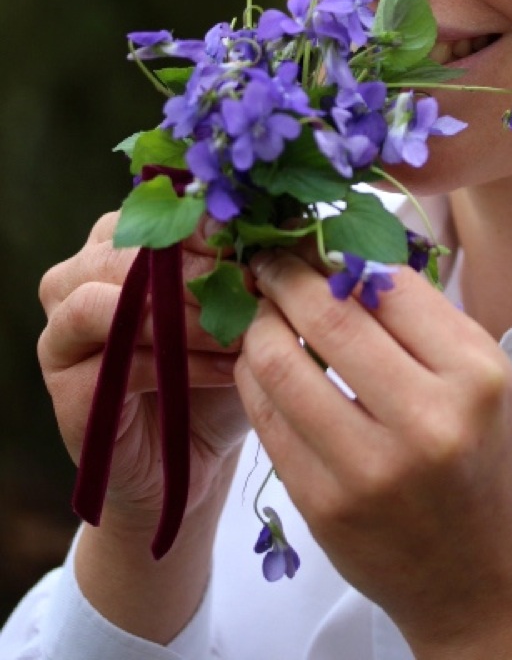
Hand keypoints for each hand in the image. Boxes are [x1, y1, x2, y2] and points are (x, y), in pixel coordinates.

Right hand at [38, 212, 249, 531]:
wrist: (194, 459)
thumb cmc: (222, 371)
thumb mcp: (247, 309)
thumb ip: (259, 261)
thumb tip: (292, 219)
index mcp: (121, 241)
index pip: (155, 209)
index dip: (206, 224)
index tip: (256, 243)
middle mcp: (80, 273)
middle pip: (127, 247)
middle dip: (197, 269)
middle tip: (250, 290)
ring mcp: (63, 326)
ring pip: (110, 296)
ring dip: (184, 314)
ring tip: (240, 333)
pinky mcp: (64, 381)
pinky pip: (114, 356)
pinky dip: (175, 361)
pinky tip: (225, 370)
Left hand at [236, 248, 511, 657]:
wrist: (485, 586)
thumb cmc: (487, 466)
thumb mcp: (484, 380)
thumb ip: (422, 319)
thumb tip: (343, 250)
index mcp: (477, 375)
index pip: (388, 282)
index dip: (337, 249)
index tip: (310, 237)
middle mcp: (428, 421)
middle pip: (326, 315)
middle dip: (282, 274)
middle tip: (265, 260)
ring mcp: (370, 471)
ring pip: (278, 364)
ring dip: (257, 325)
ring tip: (260, 312)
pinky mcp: (324, 508)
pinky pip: (266, 420)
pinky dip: (253, 380)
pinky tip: (260, 366)